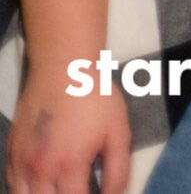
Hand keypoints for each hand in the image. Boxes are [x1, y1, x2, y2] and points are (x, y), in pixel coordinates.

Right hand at [8, 76, 131, 193]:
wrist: (64, 70)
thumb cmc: (96, 100)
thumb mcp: (119, 133)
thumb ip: (118, 171)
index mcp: (69, 167)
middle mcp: (40, 170)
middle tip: (77, 191)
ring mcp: (21, 163)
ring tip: (61, 190)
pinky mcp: (11, 154)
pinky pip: (12, 187)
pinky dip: (25, 193)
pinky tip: (42, 188)